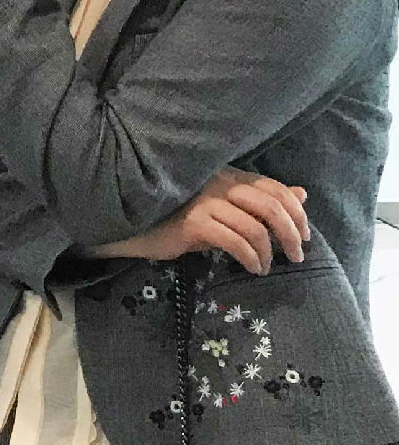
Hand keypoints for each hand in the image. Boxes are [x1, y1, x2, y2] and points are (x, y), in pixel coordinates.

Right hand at [96, 168, 308, 275]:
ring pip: (255, 228)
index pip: (277, 189)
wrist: (139, 227)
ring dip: (269, 252)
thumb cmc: (182, 217)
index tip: (304, 236)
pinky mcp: (194, 223)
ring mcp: (207, 202)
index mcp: (232, 176)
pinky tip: (252, 268)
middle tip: (296, 256)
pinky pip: (234, 242)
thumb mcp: (227, 208)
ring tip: (267, 267)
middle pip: (272, 207)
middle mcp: (221, 184)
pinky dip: (250, 258)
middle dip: (291, 235)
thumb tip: (302, 193)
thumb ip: (261, 201)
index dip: (298, 213)